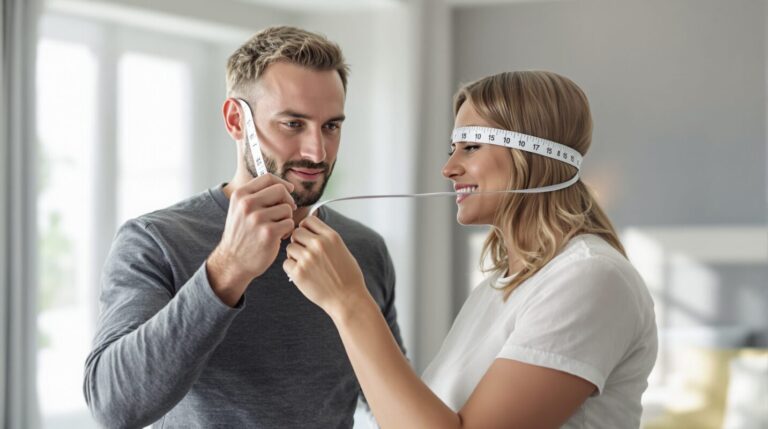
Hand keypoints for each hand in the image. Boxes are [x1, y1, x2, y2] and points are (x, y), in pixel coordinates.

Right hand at [207, 174, 296, 305]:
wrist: (233, 261)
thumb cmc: (241, 235)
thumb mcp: (240, 209)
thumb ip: (256, 195)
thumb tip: (283, 185)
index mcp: (240, 195)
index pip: (268, 178)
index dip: (282, 183)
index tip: (289, 190)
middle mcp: (247, 204)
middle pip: (281, 190)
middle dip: (287, 201)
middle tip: (284, 213)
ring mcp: (257, 218)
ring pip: (287, 208)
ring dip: (286, 218)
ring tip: (277, 228)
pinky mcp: (268, 233)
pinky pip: (289, 223)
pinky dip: (288, 230)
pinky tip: (279, 237)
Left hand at [283, 216, 369, 318]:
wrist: (347, 298)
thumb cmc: (347, 277)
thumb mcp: (342, 249)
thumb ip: (326, 239)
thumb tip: (310, 231)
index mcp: (331, 237)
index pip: (309, 220)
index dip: (306, 227)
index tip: (307, 235)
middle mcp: (318, 245)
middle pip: (296, 232)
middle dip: (298, 241)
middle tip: (305, 252)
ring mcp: (307, 258)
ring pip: (289, 248)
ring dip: (294, 255)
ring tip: (305, 265)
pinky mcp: (299, 272)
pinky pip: (286, 263)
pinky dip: (291, 268)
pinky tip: (302, 274)